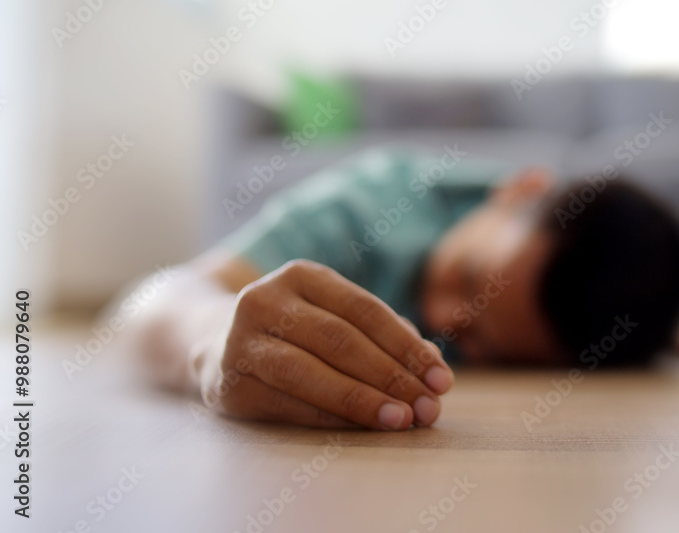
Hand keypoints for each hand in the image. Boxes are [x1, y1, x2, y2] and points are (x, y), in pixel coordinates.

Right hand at [195, 259, 452, 429]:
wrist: (212, 343)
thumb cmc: (298, 331)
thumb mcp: (334, 316)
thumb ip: (384, 336)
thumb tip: (433, 367)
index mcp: (302, 275)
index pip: (365, 310)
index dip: (407, 346)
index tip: (441, 378)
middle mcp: (266, 300)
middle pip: (341, 340)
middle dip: (392, 377)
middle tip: (429, 406)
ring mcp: (242, 341)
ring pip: (312, 372)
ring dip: (363, 400)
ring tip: (402, 420)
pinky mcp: (228, 383)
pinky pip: (289, 403)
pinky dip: (332, 417)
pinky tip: (364, 428)